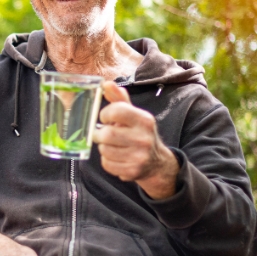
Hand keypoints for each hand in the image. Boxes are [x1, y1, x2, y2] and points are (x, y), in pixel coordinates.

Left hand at [92, 81, 178, 198]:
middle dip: (100, 134)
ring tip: (113, 146)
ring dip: (103, 147)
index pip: (116, 111)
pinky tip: (116, 157)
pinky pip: (106, 164)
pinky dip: (107, 160)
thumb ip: (119, 99)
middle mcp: (144, 138)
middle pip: (106, 134)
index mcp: (144, 120)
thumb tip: (106, 84)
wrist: (156, 162)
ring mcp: (139, 156)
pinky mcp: (133, 171)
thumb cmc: (139, 133)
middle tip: (103, 134)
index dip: (105, 114)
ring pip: (104, 150)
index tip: (105, 118)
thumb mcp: (134, 114)